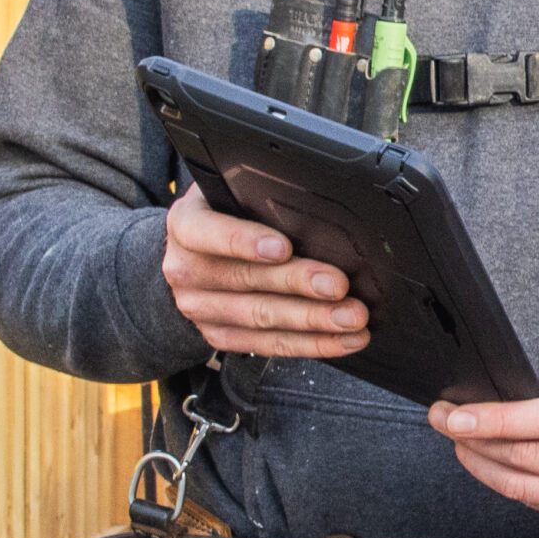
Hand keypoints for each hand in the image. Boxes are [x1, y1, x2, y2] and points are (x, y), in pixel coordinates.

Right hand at [160, 182, 369, 357]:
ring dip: (314, 320)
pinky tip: (344, 339)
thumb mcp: (230, 192)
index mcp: (186, 226)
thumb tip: (317, 207)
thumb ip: (259, 195)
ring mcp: (201, 308)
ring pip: (262, 318)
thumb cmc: (226, 215)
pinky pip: (269, 345)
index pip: (210, 233)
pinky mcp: (219, 336)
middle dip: (298, 283)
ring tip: (352, 318)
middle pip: (247, 280)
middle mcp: (186, 270)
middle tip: (338, 286)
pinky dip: (312, 343)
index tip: (283, 247)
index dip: (245, 241)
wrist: (193, 255)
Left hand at [430, 365, 538, 529]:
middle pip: (527, 457)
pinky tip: (492, 465)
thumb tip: (498, 400)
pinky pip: (536, 504)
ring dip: (482, 465)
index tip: (454, 414)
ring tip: (460, 443)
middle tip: (444, 420)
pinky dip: (507, 483)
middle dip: (474, 439)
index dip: (494, 419)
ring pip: (524, 487)